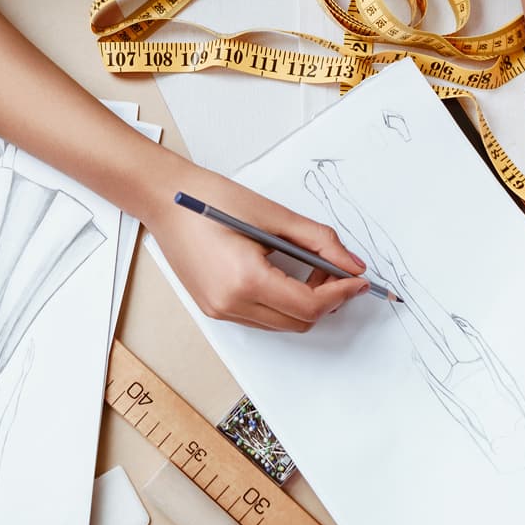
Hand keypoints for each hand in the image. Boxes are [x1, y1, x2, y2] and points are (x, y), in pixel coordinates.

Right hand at [146, 165, 369, 331]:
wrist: (165, 200)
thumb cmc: (210, 199)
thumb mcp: (273, 215)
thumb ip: (318, 241)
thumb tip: (352, 264)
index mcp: (246, 280)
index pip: (309, 305)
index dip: (341, 294)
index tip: (358, 280)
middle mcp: (230, 304)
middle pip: (299, 322)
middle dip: (326, 300)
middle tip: (337, 271)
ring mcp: (220, 310)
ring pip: (282, 324)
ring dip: (305, 304)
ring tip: (311, 271)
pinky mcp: (214, 308)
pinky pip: (261, 318)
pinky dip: (282, 304)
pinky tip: (286, 277)